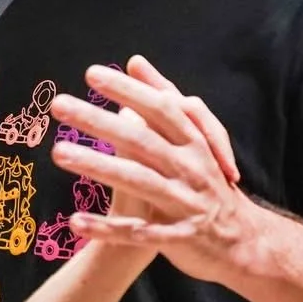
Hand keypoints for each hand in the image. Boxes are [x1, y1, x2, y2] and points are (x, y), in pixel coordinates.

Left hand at [49, 56, 262, 283]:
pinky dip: (108, 228)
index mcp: (194, 141)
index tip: (91, 74)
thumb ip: (163, 98)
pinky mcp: (178, 238)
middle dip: (99, 121)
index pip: (160, 108)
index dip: (128, 90)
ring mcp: (186, 203)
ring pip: (139, 181)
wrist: (244, 241)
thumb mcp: (192, 137)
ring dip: (98, 166)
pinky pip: (138, 232)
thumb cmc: (208, 181)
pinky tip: (75, 221)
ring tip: (58, 152)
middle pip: (143, 140)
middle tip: (58, 105)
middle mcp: (192, 168)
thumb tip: (134, 61)